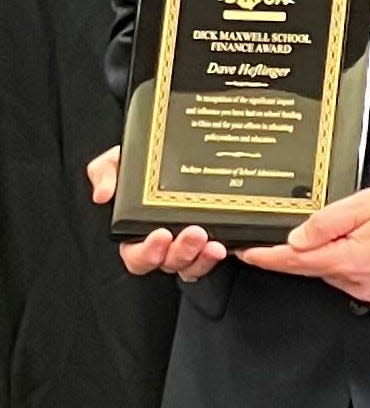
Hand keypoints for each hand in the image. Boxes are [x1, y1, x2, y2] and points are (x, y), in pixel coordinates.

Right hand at [86, 145, 226, 280]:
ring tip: (214, 243)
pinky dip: (220, 252)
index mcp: (137, 232)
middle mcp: (164, 243)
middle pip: (169, 263)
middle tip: (194, 234)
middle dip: (181, 253)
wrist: (171, 143)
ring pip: (193, 264)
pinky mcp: (212, 236)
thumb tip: (103, 194)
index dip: (147, 253)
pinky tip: (229, 242)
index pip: (138, 256)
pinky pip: (215, 254)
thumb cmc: (144, 160)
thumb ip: (105, 172)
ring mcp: (189, 243)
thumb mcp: (118, 160)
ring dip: (203, 258)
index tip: (160, 235)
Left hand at [236, 186, 369, 306]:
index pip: (296, 262)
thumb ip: (329, 220)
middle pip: (317, 265)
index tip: (247, 252)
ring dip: (338, 252)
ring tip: (366, 227)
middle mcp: (357, 284)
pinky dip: (357, 262)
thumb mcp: (369, 203)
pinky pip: (357, 279)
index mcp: (349, 260)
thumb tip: (296, 238)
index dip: (268, 257)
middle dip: (314, 245)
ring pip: (337, 271)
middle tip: (338, 218)